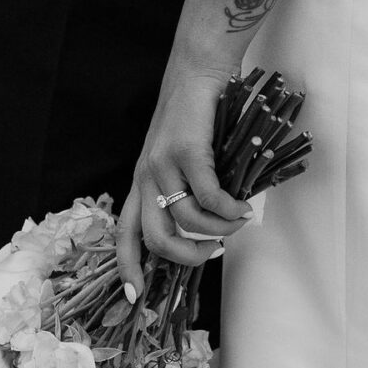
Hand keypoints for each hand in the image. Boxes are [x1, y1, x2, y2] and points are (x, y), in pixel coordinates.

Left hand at [116, 53, 248, 299]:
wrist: (198, 71)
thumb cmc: (195, 116)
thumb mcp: (179, 157)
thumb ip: (185, 189)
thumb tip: (208, 229)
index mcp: (141, 181)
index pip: (125, 234)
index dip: (128, 268)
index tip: (137, 296)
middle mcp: (145, 176)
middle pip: (156, 238)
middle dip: (186, 257)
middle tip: (212, 254)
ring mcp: (163, 163)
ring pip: (187, 220)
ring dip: (218, 230)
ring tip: (237, 222)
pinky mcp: (187, 150)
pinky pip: (210, 196)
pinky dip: (229, 208)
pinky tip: (242, 206)